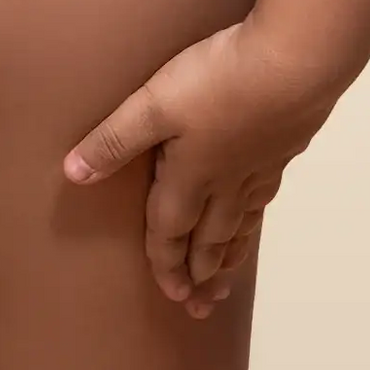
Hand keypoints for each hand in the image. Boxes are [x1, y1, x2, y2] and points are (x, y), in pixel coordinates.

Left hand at [63, 20, 344, 318]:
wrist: (296, 64)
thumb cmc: (220, 82)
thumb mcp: (154, 104)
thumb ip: (115, 139)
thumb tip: (74, 175)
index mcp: (191, 177)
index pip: (172, 230)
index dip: (166, 262)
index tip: (170, 294)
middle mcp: (227, 183)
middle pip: (210, 240)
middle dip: (200, 274)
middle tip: (198, 305)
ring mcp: (260, 167)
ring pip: (240, 225)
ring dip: (228, 256)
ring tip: (224, 279)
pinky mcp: (283, 148)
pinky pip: (263, 199)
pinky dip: (253, 220)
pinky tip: (255, 210)